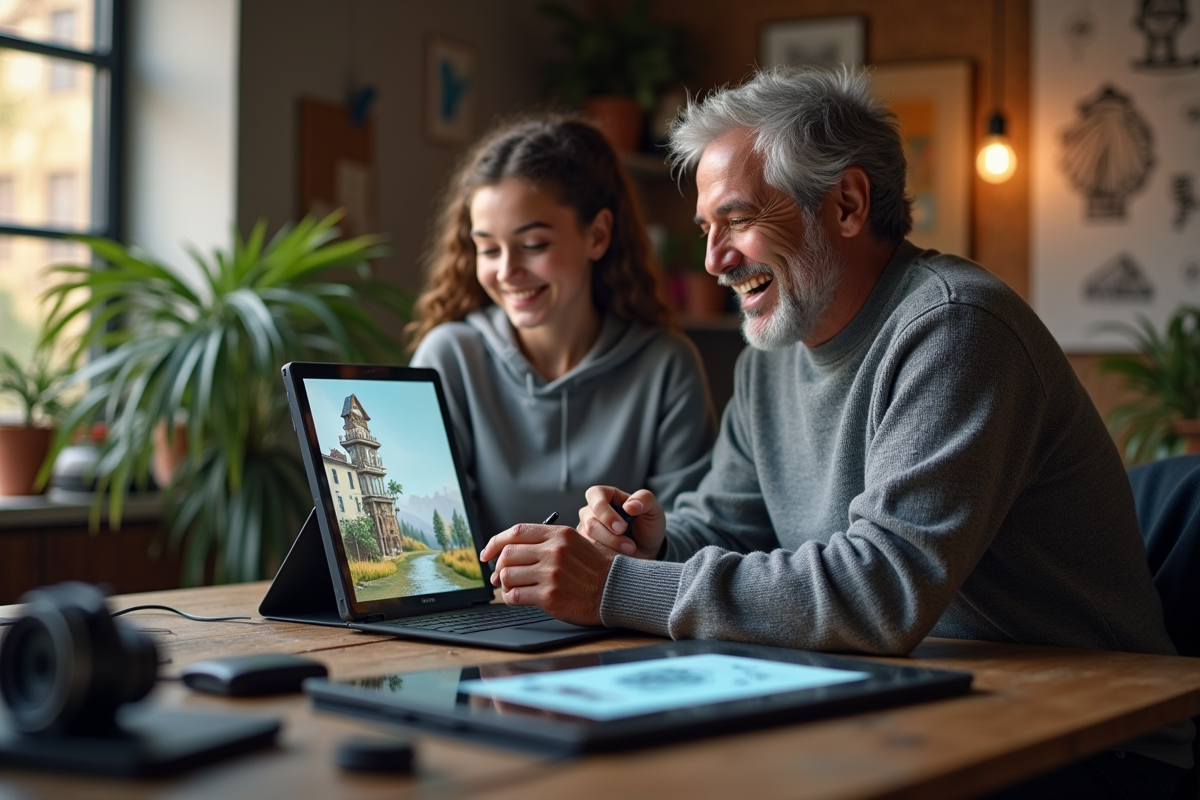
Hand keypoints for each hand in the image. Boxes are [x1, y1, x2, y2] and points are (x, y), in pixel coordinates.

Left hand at [478, 524, 613, 625]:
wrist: (616, 590)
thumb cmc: (595, 569)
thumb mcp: (574, 543)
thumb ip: (547, 542)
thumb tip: (511, 550)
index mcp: (558, 534)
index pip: (516, 532)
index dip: (495, 542)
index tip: (486, 553)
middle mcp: (554, 551)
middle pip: (508, 554)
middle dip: (498, 567)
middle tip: (499, 577)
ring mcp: (551, 573)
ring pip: (508, 575)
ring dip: (505, 584)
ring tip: (512, 588)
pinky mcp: (550, 596)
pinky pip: (515, 596)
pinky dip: (510, 598)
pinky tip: (517, 598)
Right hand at [578, 486, 665, 559]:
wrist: (646, 550)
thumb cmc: (648, 525)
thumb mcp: (653, 509)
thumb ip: (644, 500)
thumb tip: (628, 506)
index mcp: (604, 495)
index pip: (594, 496)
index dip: (605, 512)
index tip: (622, 528)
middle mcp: (590, 511)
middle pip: (590, 521)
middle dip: (610, 536)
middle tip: (630, 546)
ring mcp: (586, 530)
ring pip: (588, 539)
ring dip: (610, 547)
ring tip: (629, 551)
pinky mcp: (586, 547)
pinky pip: (587, 553)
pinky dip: (604, 556)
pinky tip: (617, 558)